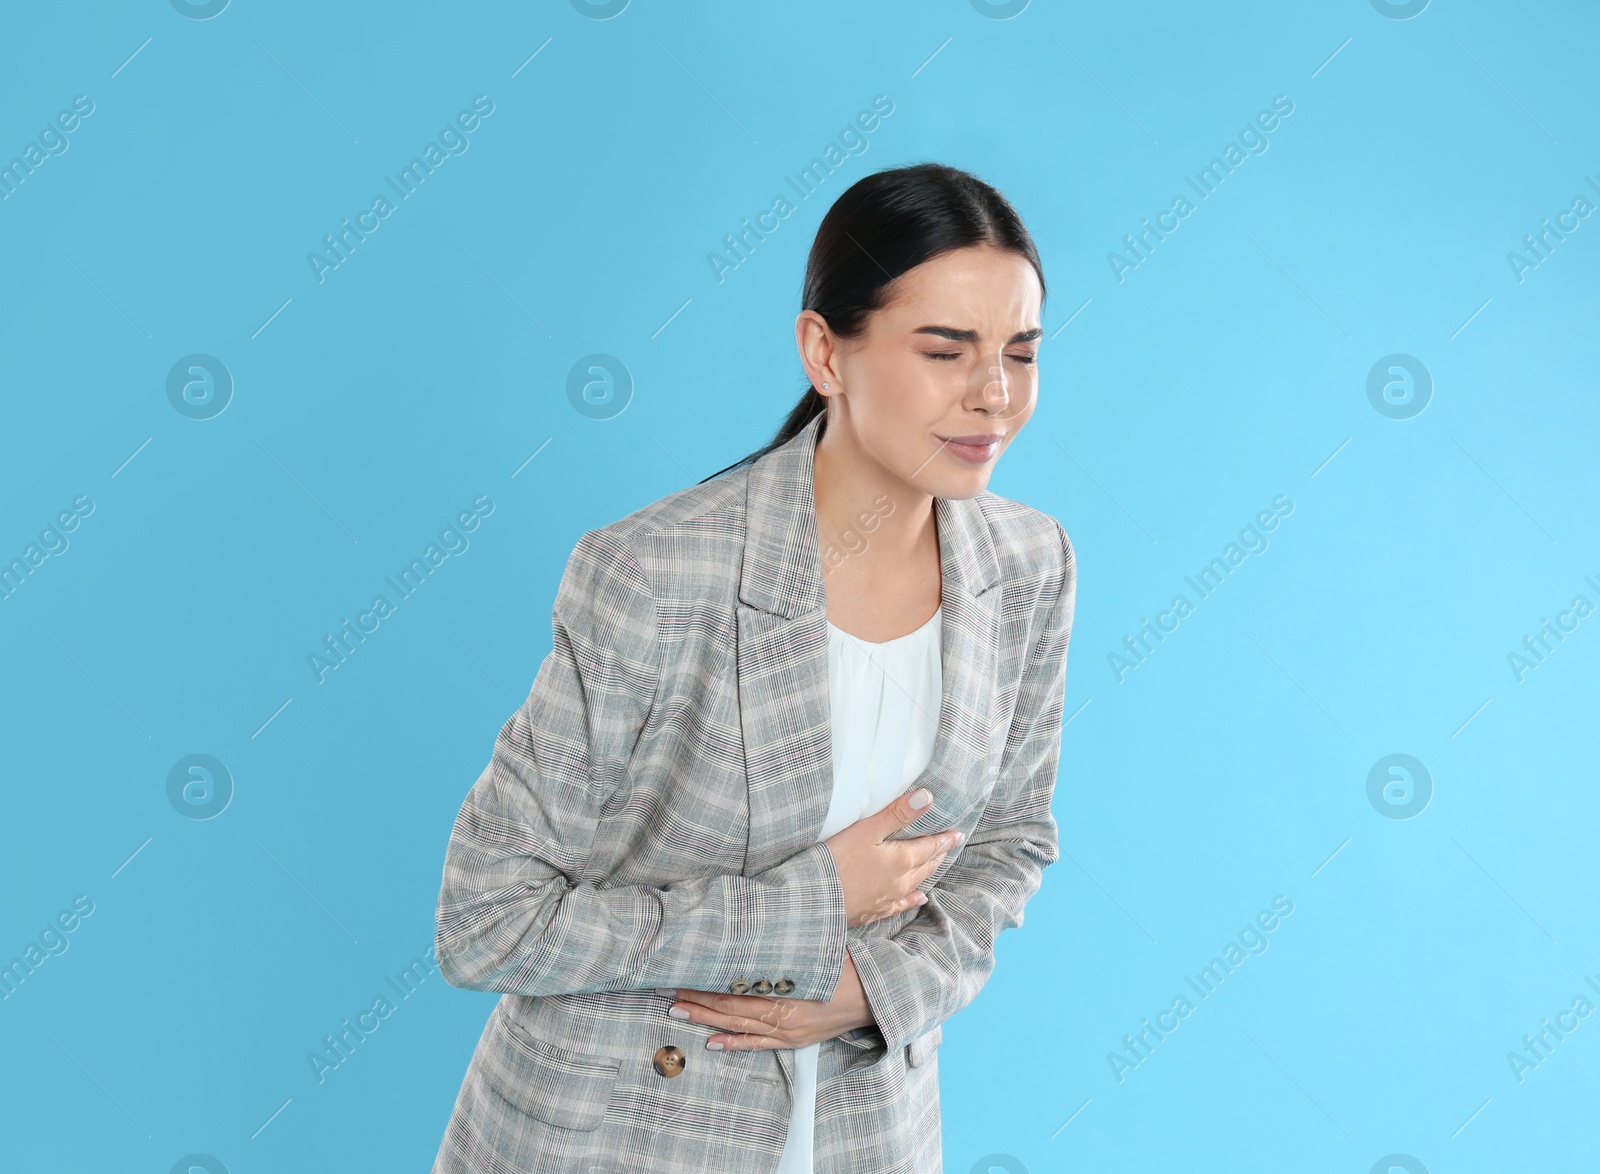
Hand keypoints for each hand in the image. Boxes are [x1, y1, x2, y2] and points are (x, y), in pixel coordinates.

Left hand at [657, 952, 873, 1050]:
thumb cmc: (846, 965)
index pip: (734, 988)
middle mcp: (782, 1015)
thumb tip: (750, 932)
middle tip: (670, 994)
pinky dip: (733, 1044)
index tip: (683, 975)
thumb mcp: (814, 949)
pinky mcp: (793, 1041)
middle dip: (698, 1001)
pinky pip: (757, 1044)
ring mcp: (787, 1031)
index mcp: (785, 990)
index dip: (706, 984)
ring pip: (738, 1026)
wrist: (874, 995)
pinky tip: (712, 1043)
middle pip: (730, 1007)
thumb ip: (782, 947)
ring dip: (707, 1020)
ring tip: (679, 1013)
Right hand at [825, 787, 962, 926]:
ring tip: (937, 864)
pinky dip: (913, 899)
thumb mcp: (867, 830)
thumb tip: (928, 797)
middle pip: (925, 865)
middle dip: (938, 854)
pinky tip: (919, 898)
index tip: (958, 835)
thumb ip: (898, 813)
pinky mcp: (874, 911)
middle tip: (949, 846)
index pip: (929, 847)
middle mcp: (900, 882)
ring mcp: (888, 898)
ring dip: (928, 872)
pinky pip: (901, 905)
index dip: (944, 840)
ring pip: (916, 883)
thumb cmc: (838, 860)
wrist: (816, 899)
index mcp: (901, 860)